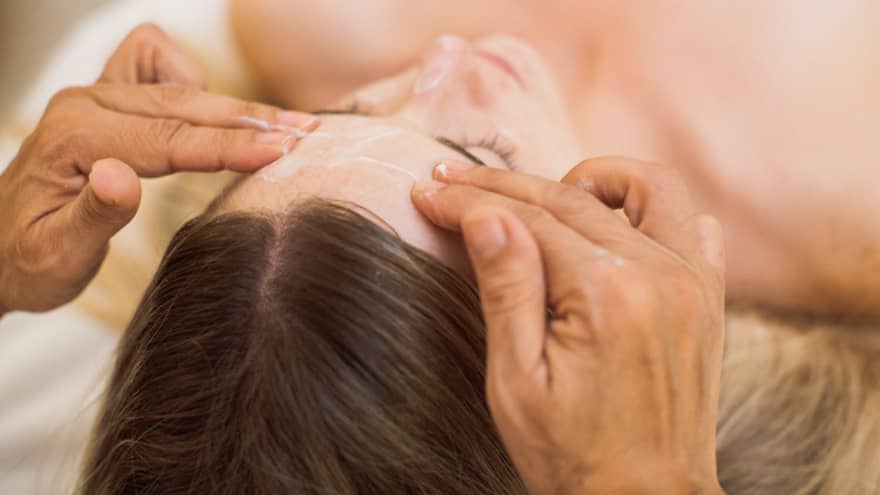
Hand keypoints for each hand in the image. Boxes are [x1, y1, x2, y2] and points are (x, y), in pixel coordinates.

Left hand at [0, 23, 315, 313]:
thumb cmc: (26, 261)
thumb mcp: (56, 256)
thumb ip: (92, 215)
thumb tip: (122, 174)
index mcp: (76, 138)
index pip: (172, 140)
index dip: (231, 146)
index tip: (281, 150)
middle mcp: (87, 104)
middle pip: (188, 105)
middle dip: (252, 120)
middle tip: (307, 135)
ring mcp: (97, 96)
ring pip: (183, 88)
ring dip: (237, 106)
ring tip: (287, 127)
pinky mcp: (108, 100)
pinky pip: (153, 59)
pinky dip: (190, 79)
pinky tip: (212, 109)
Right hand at [411, 157, 725, 494]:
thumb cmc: (570, 452)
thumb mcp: (516, 380)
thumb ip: (506, 287)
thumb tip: (485, 214)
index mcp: (606, 293)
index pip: (527, 218)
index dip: (471, 201)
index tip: (431, 191)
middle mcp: (658, 274)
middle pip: (572, 195)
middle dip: (505, 184)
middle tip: (455, 182)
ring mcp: (692, 282)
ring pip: (648, 186)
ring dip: (593, 178)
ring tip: (546, 197)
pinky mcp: (707, 297)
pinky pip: (693, 224)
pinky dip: (651, 210)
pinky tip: (614, 228)